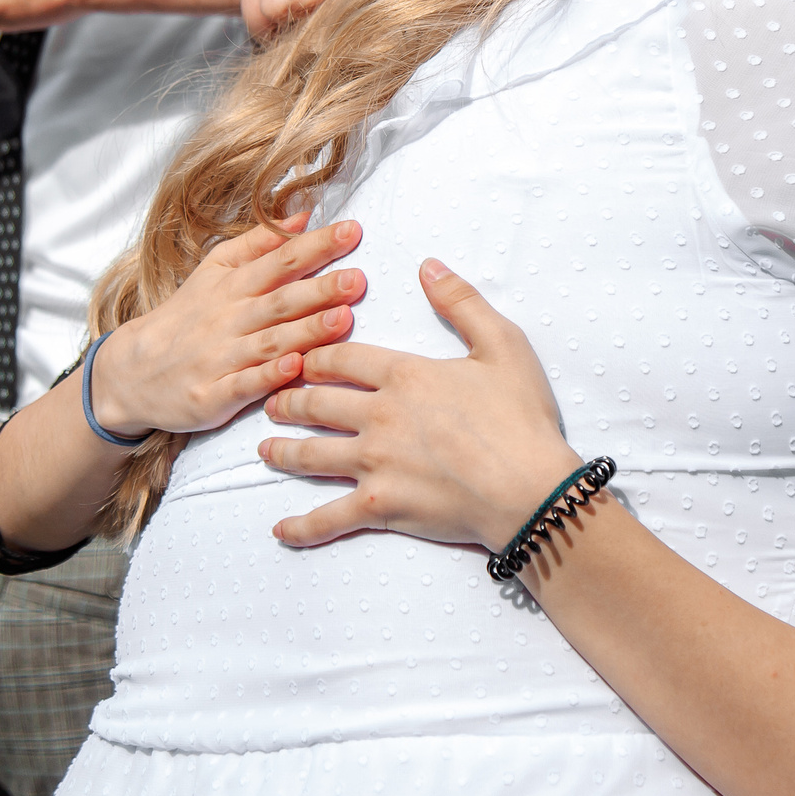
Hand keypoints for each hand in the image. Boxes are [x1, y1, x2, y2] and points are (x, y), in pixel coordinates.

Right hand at [91, 217, 364, 436]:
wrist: (132, 371)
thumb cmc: (186, 317)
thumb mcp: (215, 270)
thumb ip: (260, 243)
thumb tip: (303, 214)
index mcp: (233, 286)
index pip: (280, 260)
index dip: (317, 246)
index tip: (352, 231)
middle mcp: (229, 319)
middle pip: (280, 301)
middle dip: (320, 290)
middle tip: (357, 279)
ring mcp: (220, 358)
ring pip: (269, 342)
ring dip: (306, 331)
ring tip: (343, 318)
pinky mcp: (212, 395)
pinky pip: (244, 385)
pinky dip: (269, 377)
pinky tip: (294, 368)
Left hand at [256, 259, 584, 549]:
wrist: (529, 489)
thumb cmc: (521, 418)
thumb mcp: (503, 345)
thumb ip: (462, 302)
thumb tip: (427, 266)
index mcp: (404, 376)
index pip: (341, 359)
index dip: (313, 357)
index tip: (298, 359)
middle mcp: (378, 417)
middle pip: (316, 404)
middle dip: (288, 401)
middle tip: (272, 401)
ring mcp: (374, 464)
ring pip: (311, 455)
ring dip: (282, 451)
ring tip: (265, 449)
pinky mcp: (380, 507)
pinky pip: (329, 517)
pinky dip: (302, 526)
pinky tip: (280, 529)